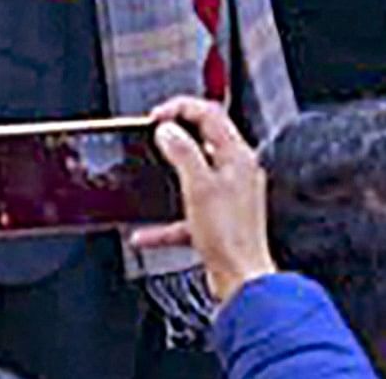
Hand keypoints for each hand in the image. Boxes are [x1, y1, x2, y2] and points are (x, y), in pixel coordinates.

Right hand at [142, 97, 275, 300]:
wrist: (241, 278)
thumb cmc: (229, 236)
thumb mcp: (199, 187)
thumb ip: (184, 154)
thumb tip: (169, 130)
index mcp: (238, 157)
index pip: (212, 114)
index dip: (182, 108)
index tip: (156, 115)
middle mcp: (238, 173)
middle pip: (204, 142)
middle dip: (175, 138)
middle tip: (152, 137)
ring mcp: (230, 198)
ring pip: (194, 179)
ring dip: (168, 180)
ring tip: (147, 177)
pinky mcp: (219, 222)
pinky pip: (187, 215)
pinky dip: (165, 222)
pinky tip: (145, 234)